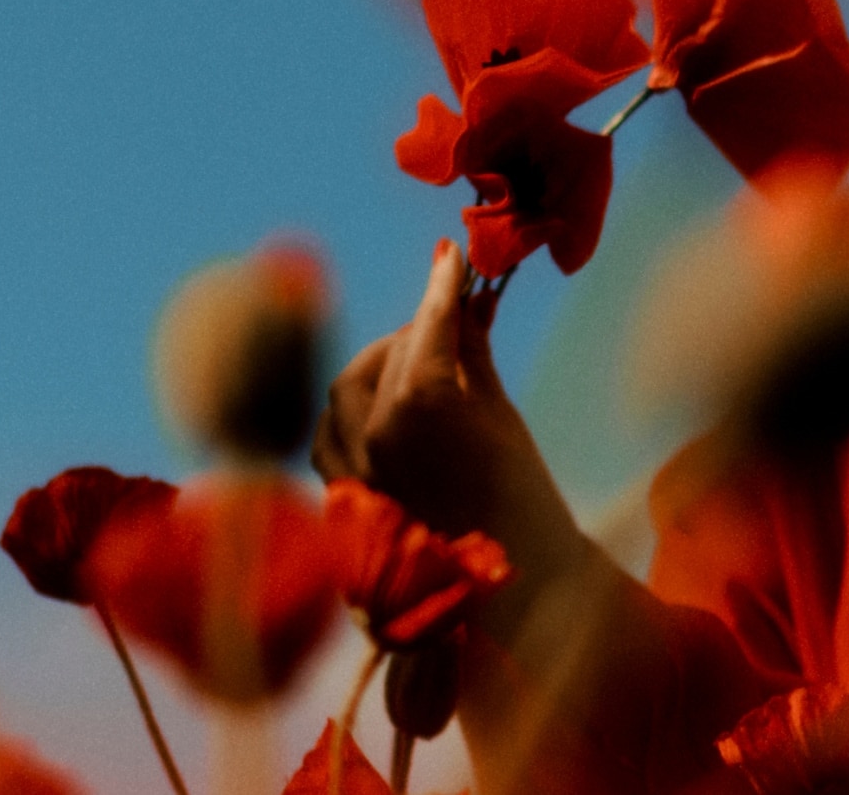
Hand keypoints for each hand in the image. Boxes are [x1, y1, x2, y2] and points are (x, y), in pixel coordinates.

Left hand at [313, 241, 582, 579]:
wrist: (510, 588)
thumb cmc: (521, 500)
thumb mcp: (501, 416)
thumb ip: (473, 354)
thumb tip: (466, 304)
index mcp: (423, 401)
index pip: (432, 324)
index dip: (445, 287)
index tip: (451, 259)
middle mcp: (375, 428)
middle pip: (391, 351)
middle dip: (420, 332)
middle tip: (450, 322)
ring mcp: (351, 463)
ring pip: (348, 387)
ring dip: (379, 367)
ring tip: (417, 368)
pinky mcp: (340, 494)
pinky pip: (327, 433)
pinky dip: (347, 413)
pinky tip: (375, 411)